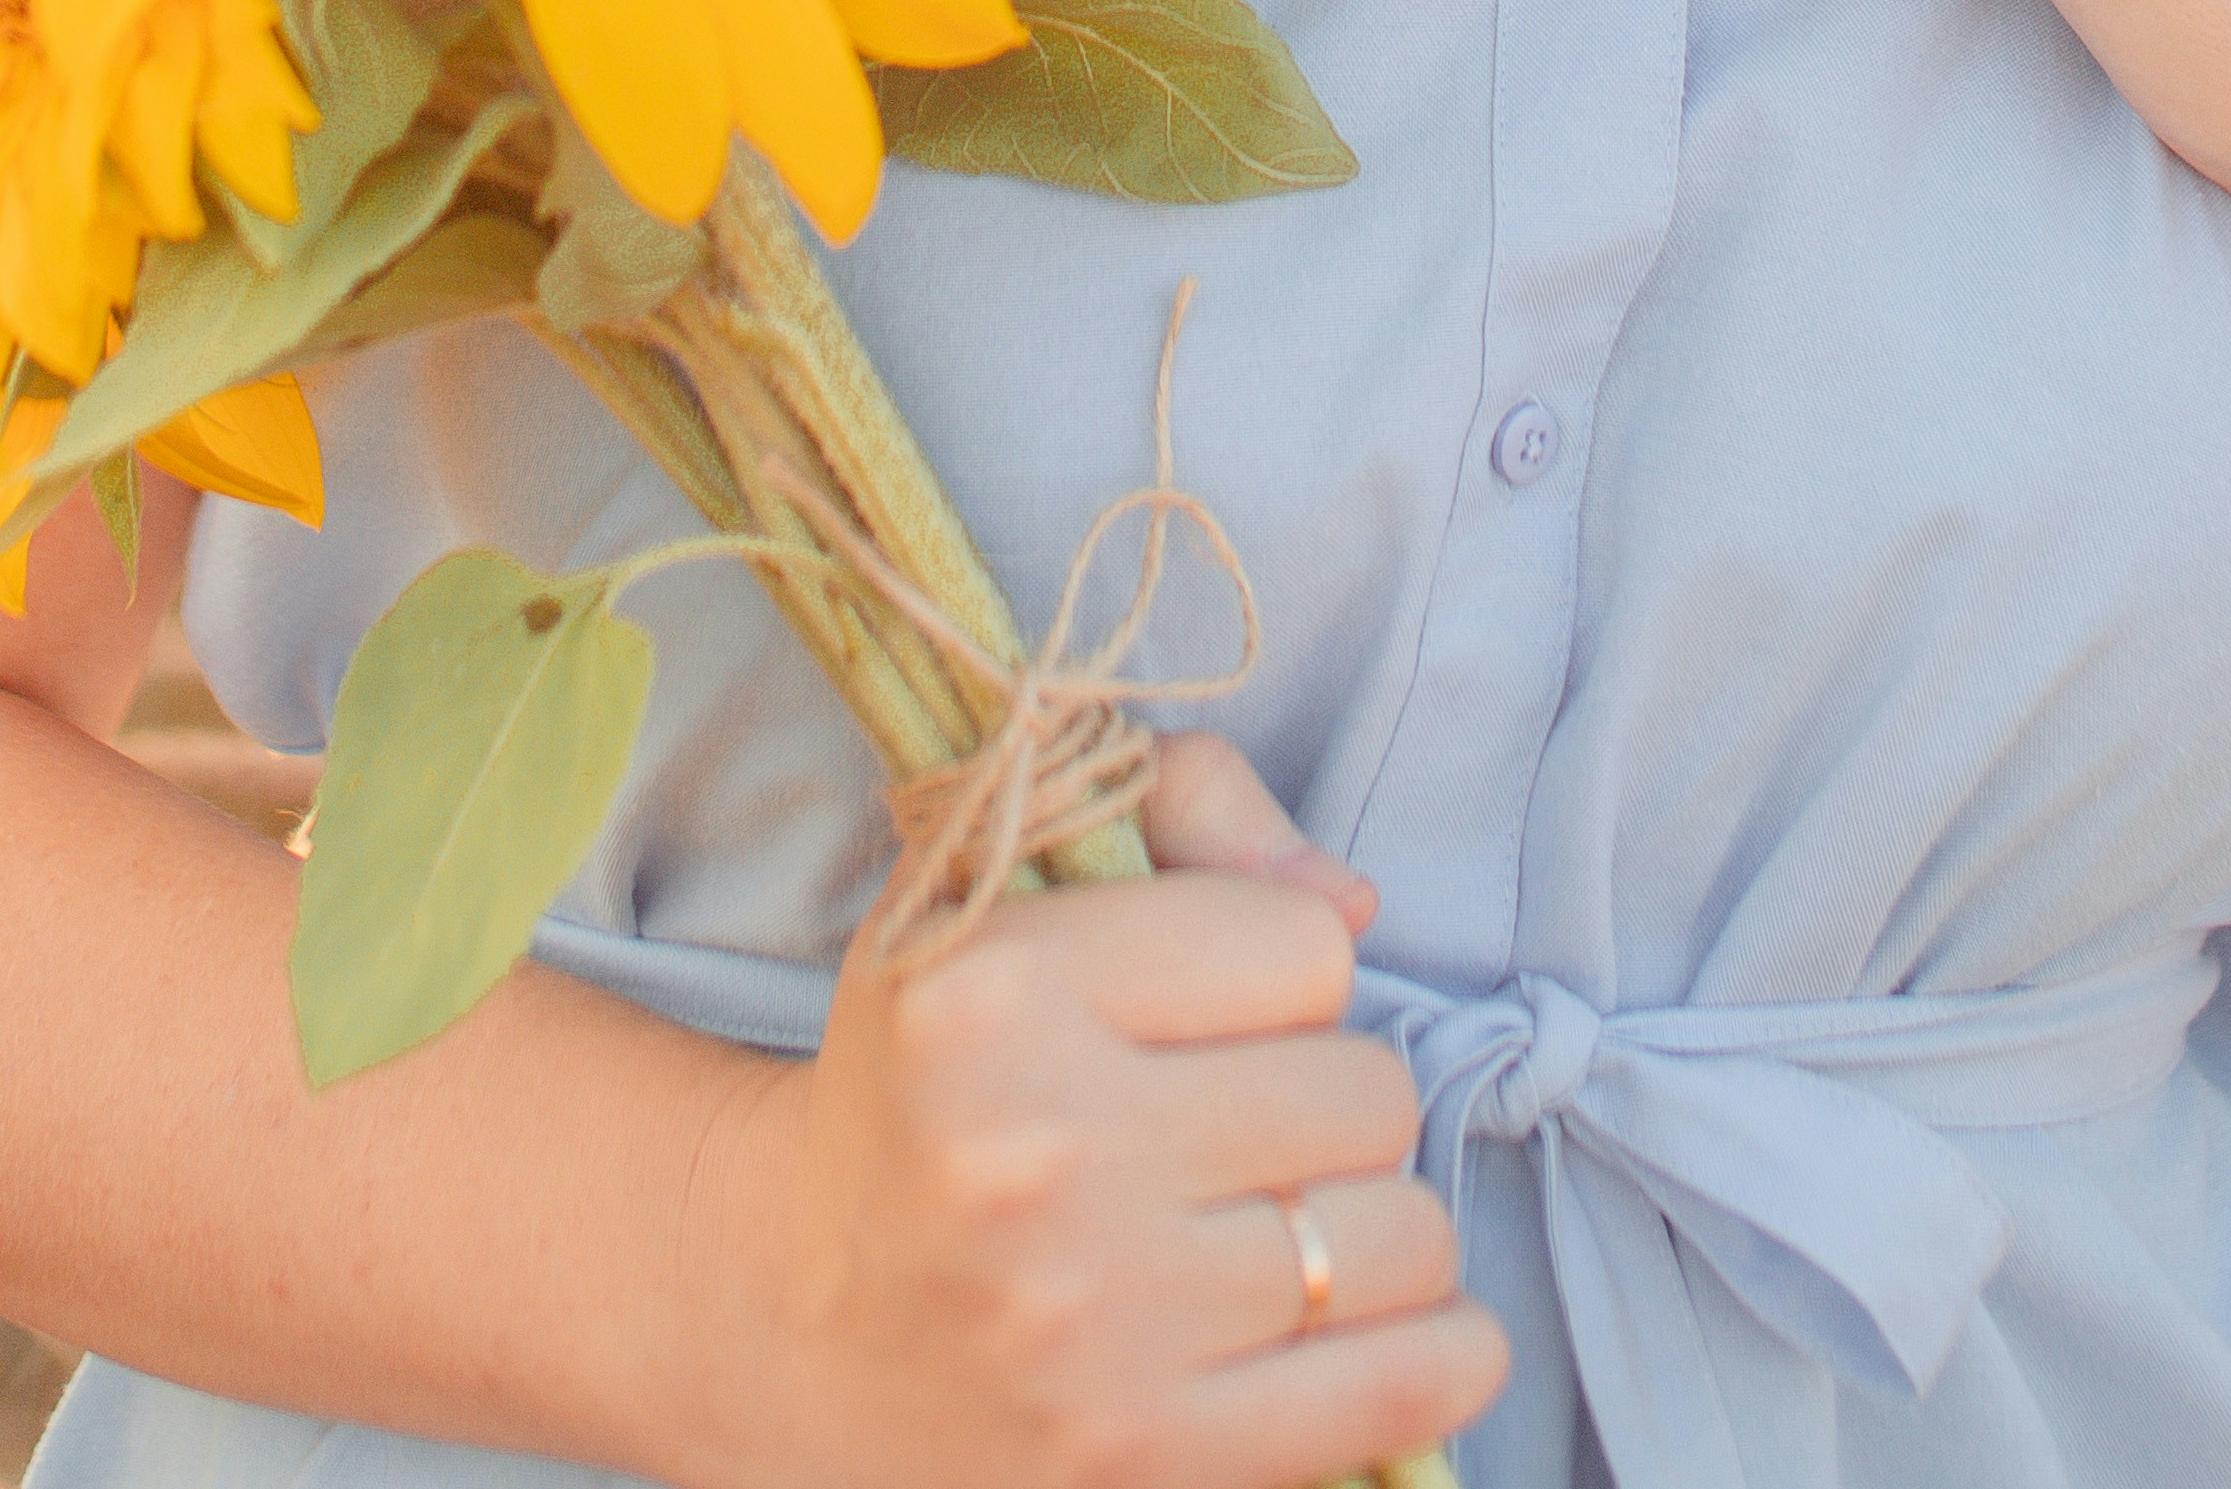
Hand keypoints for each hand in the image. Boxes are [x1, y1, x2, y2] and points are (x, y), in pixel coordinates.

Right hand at [699, 731, 1507, 1488]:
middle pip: (1368, 1095)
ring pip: (1402, 1238)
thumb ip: (1188, 807)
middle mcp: (1041, 1156)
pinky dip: (1434, 1353)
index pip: (1305, 947)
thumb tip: (1354, 907)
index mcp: (997, 989)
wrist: (797, 1323)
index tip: (1213, 1021)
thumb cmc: (936, 1082)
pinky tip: (1361, 1324)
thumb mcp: (1005, 889)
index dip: (1280, 977)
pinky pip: (1405, 1387)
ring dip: (1372, 1231)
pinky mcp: (1146, 1463)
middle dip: (1328, 1107)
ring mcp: (1096, 1329)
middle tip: (1243, 1137)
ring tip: (1282, 1231)